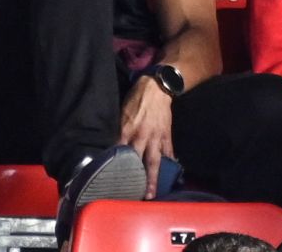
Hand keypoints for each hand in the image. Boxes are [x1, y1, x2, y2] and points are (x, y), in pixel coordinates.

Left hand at [118, 75, 176, 198]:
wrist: (157, 88)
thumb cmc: (136, 99)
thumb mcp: (122, 112)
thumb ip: (120, 130)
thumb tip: (114, 145)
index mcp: (127, 130)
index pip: (119, 151)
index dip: (115, 165)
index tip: (111, 180)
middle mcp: (141, 136)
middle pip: (137, 161)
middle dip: (135, 177)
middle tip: (133, 194)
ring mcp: (155, 137)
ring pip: (154, 161)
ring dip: (153, 178)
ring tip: (152, 193)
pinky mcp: (166, 135)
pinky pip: (168, 151)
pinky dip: (169, 162)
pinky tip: (170, 173)